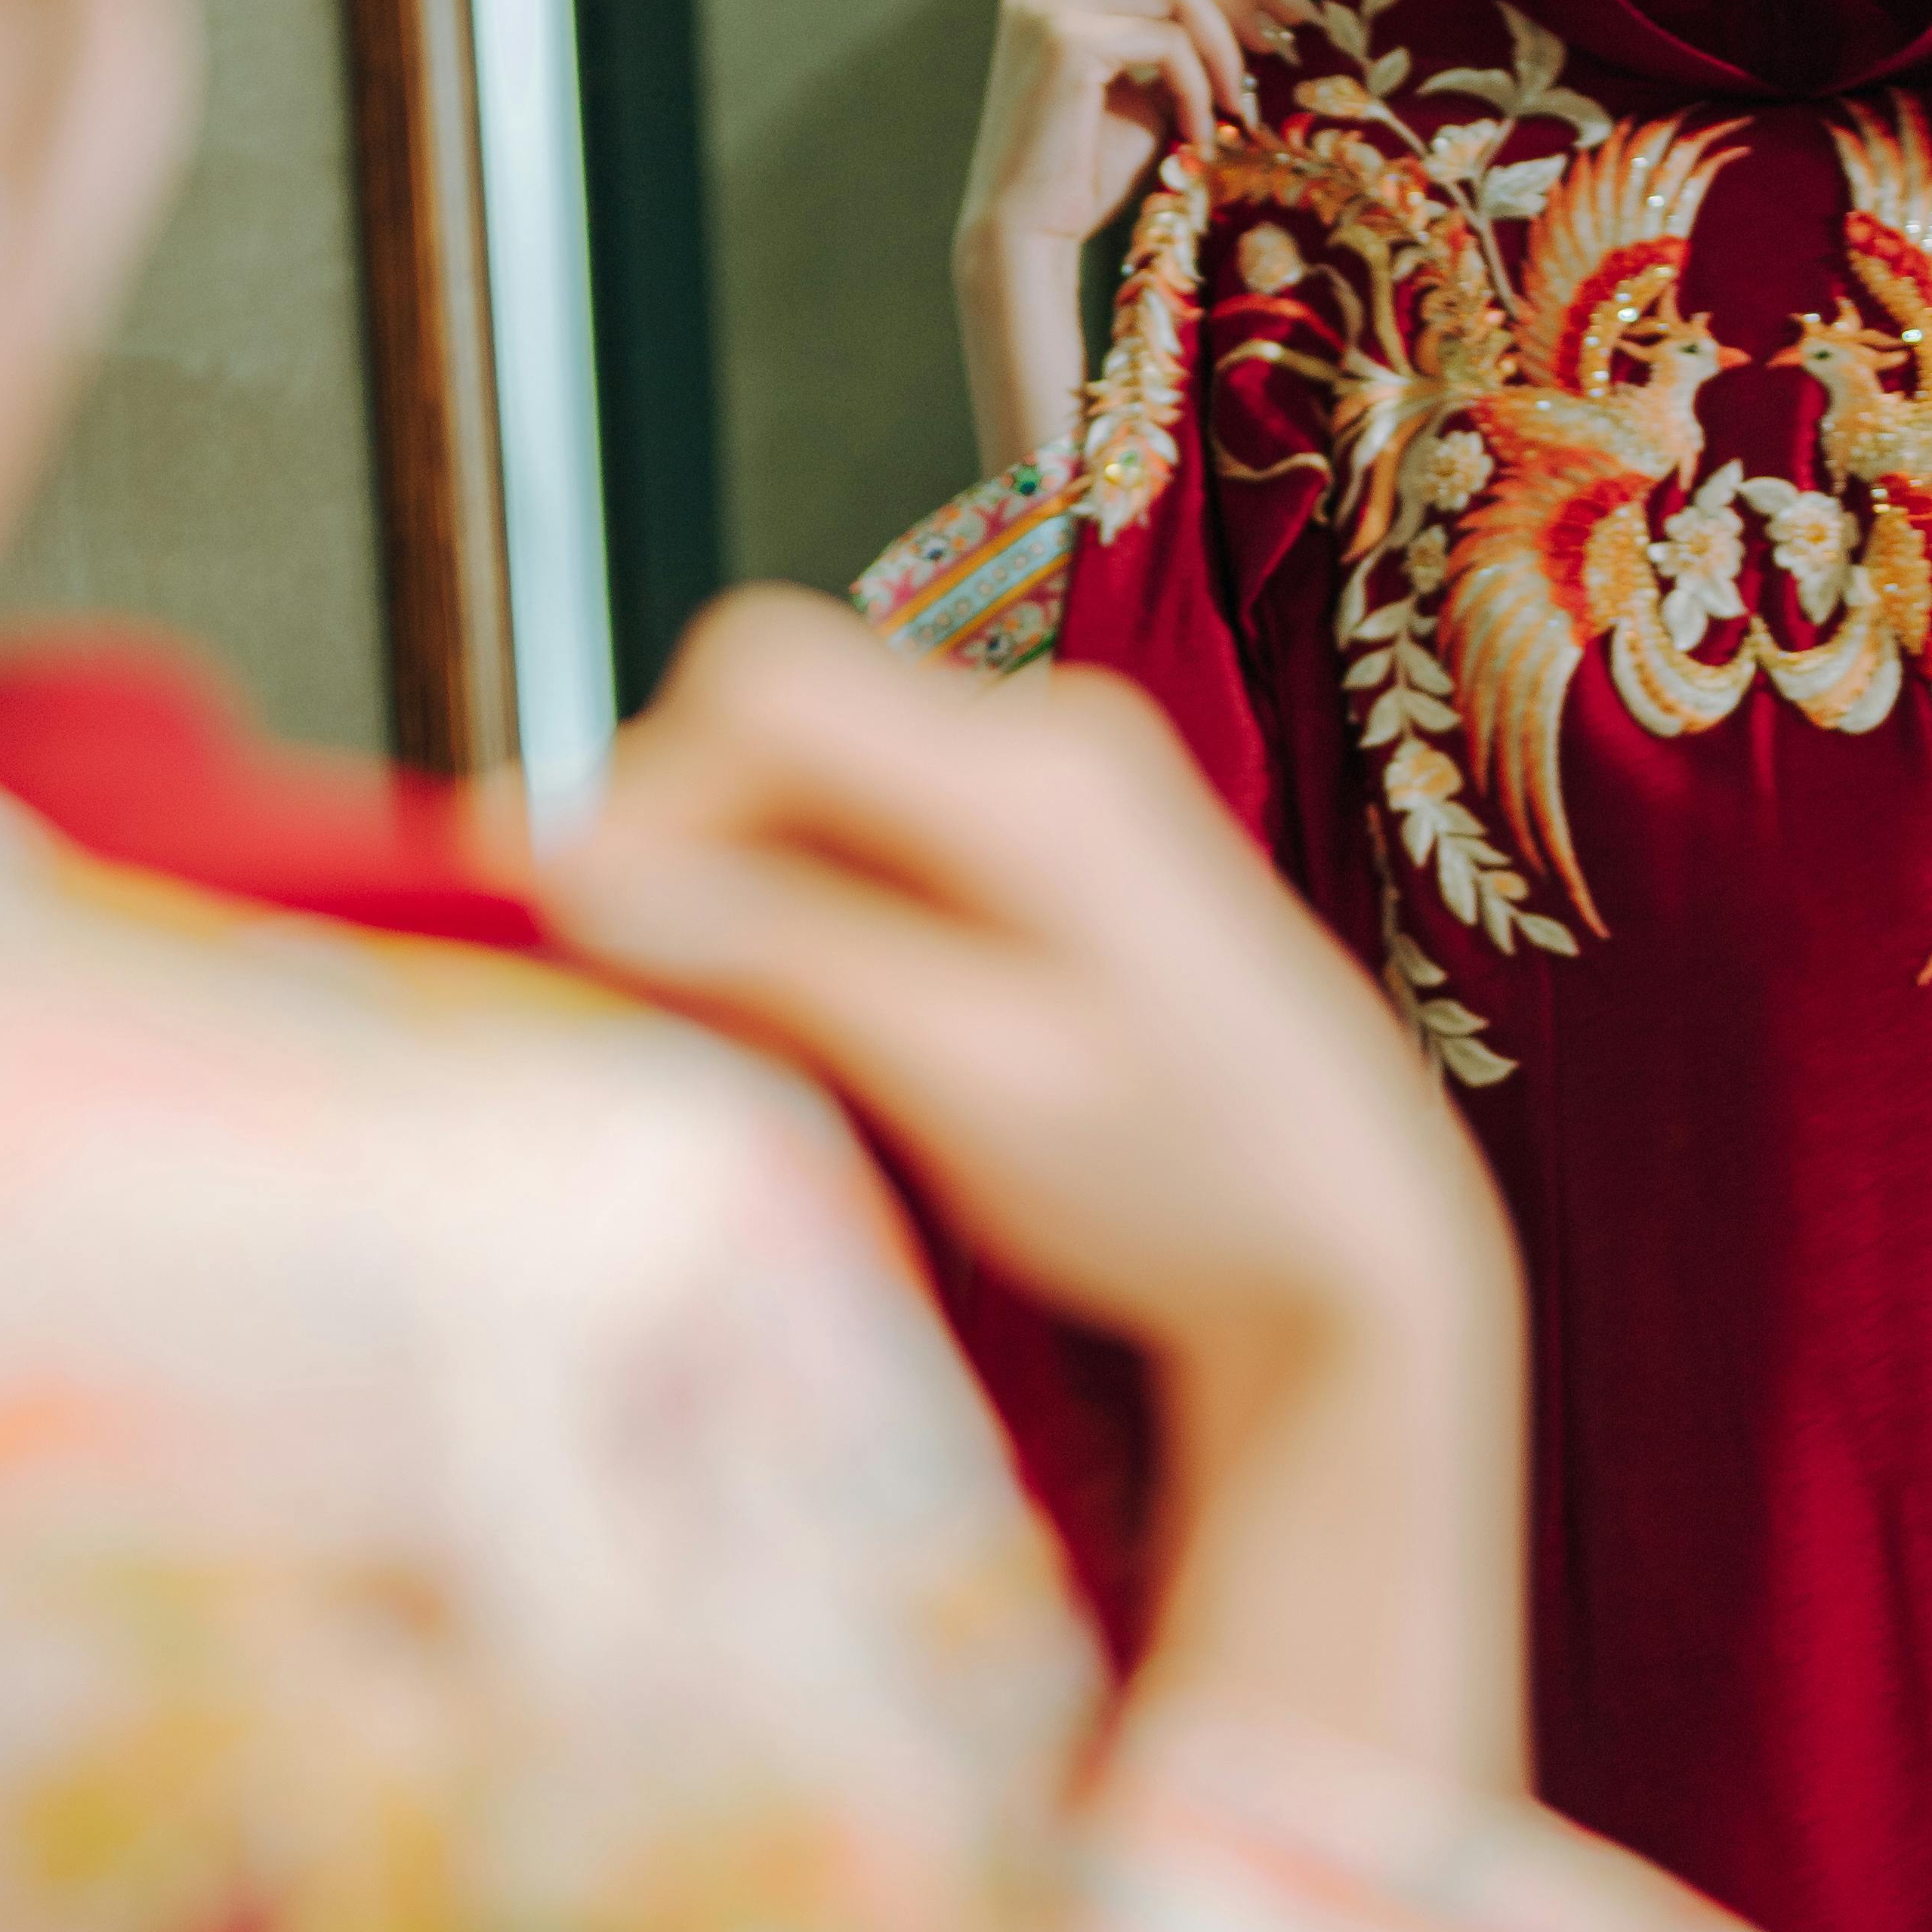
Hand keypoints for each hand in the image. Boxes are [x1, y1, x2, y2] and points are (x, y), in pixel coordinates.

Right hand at [546, 593, 1497, 1374]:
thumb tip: (577, 869)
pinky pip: (878, 823)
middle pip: (777, 712)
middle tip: (646, 997)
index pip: (760, 682)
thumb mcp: (965, 1080)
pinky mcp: (1061, 837)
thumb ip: (778, 957)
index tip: (573, 924)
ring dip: (743, 878)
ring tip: (744, 1028)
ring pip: (816, 771)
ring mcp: (1062, 778)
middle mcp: (1049, 735)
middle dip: (682, 838)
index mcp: (1032, 776)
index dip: (641, 789)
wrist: (1358, 1249)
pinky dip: (813, 904)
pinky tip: (836, 1019)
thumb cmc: (1190, 1187)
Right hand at [962, 0, 1299, 250]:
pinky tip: (1199, 132)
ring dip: (1224, 46)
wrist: (1026, 239)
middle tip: (1282, 47)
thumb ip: (1177, 52)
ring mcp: (1049, 11)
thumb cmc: (1083, 180)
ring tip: (1235, 106)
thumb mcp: (1143, 99)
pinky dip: (1197, 84)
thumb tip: (1258, 20)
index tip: (1284, 17)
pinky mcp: (1066, 42)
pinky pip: (1168, 39)